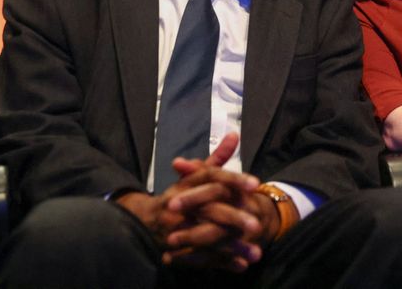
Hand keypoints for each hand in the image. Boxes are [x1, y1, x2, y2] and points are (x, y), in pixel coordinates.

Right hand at [116, 133, 265, 270]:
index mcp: (186, 185)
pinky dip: (222, 263)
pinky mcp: (177, 251)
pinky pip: (201, 259)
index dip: (233, 179)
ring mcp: (177, 230)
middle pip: (210, 210)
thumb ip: (217, 158)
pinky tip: (241, 266)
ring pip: (208, 238)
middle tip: (257, 225)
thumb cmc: (177, 196)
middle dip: (234, 218)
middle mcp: (180, 207)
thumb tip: (236, 134)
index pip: (211, 178)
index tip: (255, 184)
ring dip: (232, 247)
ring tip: (256, 254)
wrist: (144, 222)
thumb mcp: (194, 176)